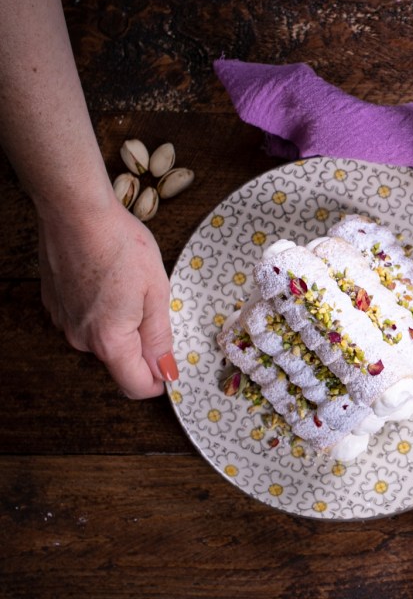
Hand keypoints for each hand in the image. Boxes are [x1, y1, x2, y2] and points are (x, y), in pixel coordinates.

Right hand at [37, 201, 175, 397]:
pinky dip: (102, 310)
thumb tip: (165, 372)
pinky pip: (86, 320)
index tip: (172, 366)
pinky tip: (109, 280)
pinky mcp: (54, 305)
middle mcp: (80, 339)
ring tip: (130, 286)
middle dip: (142, 346)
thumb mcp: (156, 291)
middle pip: (120, 362)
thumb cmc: (120, 245)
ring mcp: (63, 322)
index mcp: (110, 341)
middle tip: (154, 305)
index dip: (159, 381)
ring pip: (103, 340)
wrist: (75, 212)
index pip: (135, 386)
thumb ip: (160, 337)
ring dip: (122, 325)